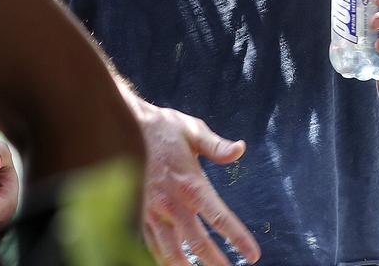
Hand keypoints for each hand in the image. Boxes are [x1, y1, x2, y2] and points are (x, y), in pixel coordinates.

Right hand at [126, 95, 260, 265]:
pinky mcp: (140, 215)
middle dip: (215, 263)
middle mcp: (172, 203)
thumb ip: (216, 145)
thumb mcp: (192, 130)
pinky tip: (174, 264)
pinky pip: (152, 246)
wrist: (126, 126)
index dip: (237, 238)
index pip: (218, 217)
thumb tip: (240, 149)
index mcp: (190, 183)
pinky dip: (163, 260)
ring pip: (171, 253)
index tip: (252, 255)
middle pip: (198, 244)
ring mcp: (153, 212)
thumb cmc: (163, 129)